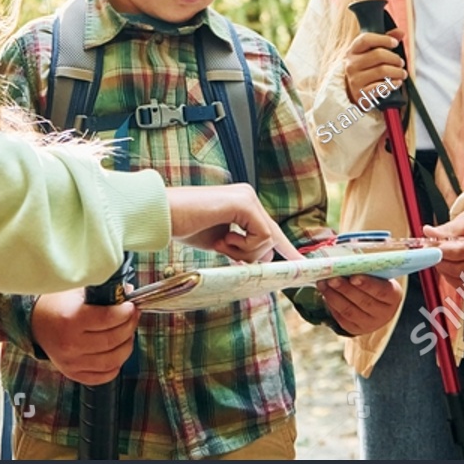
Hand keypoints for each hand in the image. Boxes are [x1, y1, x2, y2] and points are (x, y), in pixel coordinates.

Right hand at [30, 290, 138, 384]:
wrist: (35, 322)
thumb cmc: (57, 303)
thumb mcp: (77, 290)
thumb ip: (103, 292)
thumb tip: (128, 292)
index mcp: (70, 319)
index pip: (108, 319)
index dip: (125, 313)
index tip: (131, 306)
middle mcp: (70, 344)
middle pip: (112, 340)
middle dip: (129, 326)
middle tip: (133, 317)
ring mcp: (71, 363)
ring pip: (112, 360)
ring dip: (127, 346)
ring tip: (127, 334)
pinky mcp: (73, 374)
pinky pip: (102, 376)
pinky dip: (116, 366)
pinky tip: (117, 352)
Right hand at [166, 184, 303, 262]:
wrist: (162, 216)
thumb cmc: (183, 227)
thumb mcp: (218, 240)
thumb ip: (239, 247)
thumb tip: (259, 262)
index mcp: (242, 204)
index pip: (269, 229)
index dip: (285, 249)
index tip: (301, 266)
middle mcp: (248, 197)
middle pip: (271, 237)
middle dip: (257, 255)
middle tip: (232, 254)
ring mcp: (247, 198)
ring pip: (267, 241)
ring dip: (243, 252)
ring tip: (220, 242)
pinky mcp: (244, 204)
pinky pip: (261, 238)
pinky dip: (242, 247)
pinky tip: (223, 239)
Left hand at [318, 274, 402, 335]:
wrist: (376, 305)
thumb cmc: (375, 282)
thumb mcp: (378, 275)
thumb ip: (366, 269)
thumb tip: (345, 262)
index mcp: (393, 296)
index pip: (381, 291)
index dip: (367, 284)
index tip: (353, 277)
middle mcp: (384, 313)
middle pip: (363, 302)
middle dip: (345, 289)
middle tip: (331, 278)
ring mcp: (370, 324)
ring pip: (349, 311)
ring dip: (333, 296)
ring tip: (322, 283)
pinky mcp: (356, 329)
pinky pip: (341, 318)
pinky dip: (331, 305)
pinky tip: (325, 293)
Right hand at [343, 29, 406, 101]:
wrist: (351, 91)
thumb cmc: (365, 68)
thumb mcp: (370, 52)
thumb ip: (384, 41)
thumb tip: (401, 32)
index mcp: (352, 51)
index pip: (366, 39)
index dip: (383, 39)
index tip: (395, 43)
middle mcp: (351, 64)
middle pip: (378, 55)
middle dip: (395, 58)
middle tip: (401, 62)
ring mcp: (355, 79)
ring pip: (382, 70)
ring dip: (397, 72)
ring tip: (402, 73)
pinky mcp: (361, 93)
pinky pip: (381, 86)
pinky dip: (393, 84)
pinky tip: (397, 82)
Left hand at [424, 205, 463, 282]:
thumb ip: (447, 228)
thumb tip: (428, 232)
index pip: (459, 251)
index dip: (440, 251)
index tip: (427, 247)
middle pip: (458, 269)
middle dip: (439, 262)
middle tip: (430, 252)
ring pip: (460, 281)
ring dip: (444, 271)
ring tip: (440, 258)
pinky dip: (452, 279)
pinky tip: (449, 267)